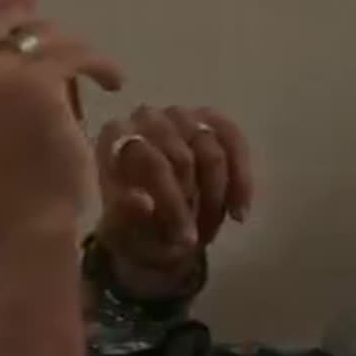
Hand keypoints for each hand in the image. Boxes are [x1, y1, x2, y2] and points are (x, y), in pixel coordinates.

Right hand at [0, 0, 123, 223]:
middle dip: (38, 26)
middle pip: (5, 13)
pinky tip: (112, 82)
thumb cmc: (8, 161)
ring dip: (75, 52)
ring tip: (95, 77)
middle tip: (65, 48)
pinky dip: (100, 64)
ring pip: (45, 32)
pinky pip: (75, 51)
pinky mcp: (32, 83)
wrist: (25, 213)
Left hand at [95, 105, 253, 280]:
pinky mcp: (210, 119)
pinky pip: (234, 142)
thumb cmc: (133, 226)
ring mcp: (180, 115)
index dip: (172, 203)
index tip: (184, 240)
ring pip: (212, 152)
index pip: (152, 162)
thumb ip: (128, 216)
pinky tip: (239, 210)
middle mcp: (145, 116)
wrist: (155, 225)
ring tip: (210, 228)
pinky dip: (241, 179)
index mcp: (114, 136)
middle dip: (195, 203)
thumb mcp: (125, 231)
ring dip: (217, 196)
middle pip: (184, 158)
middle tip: (197, 237)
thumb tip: (141, 201)